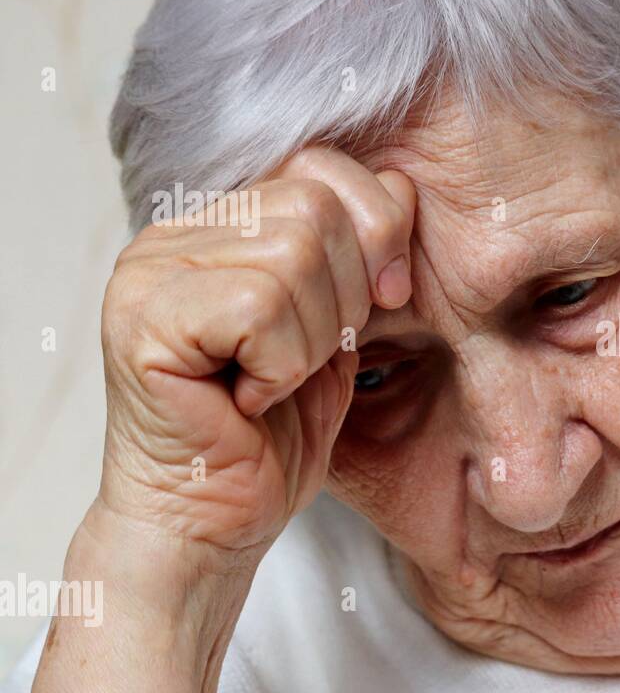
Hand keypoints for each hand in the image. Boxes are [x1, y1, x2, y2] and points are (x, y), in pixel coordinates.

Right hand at [97, 147, 415, 557]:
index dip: (376, 230)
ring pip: (295, 255)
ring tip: (273, 381)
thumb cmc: (271, 435)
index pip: (320, 168)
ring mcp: (149, 273)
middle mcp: (174, 236)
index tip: (387, 300)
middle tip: (312, 358)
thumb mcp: (338, 330)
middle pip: (316, 207)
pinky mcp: (144, 320)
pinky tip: (248, 399)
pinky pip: (261, 306)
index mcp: (219, 228)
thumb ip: (360, 257)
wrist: (212, 524)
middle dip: (348, 296)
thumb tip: (402, 188)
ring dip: (314, 339)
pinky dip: (281, 365)